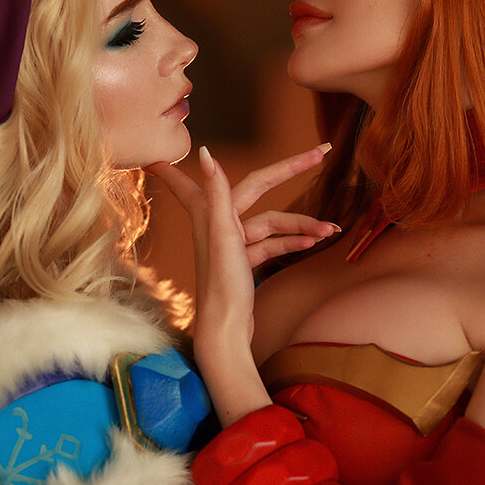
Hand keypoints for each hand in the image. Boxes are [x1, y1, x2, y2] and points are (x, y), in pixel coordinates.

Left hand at [148, 143, 337, 269]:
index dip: (178, 166)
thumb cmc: (220, 286)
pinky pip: (273, 244)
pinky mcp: (244, 261)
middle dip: (290, 171)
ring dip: (302, 225)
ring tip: (330, 230)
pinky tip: (313, 243)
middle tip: (321, 152)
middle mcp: (218, 224)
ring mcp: (233, 243)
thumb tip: (206, 152)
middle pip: (258, 188)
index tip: (155, 157)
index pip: (205, 177)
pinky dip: (292, 242)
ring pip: (273, 223)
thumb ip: (217, 193)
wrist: (226, 332)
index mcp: (208, 214)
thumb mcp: (222, 235)